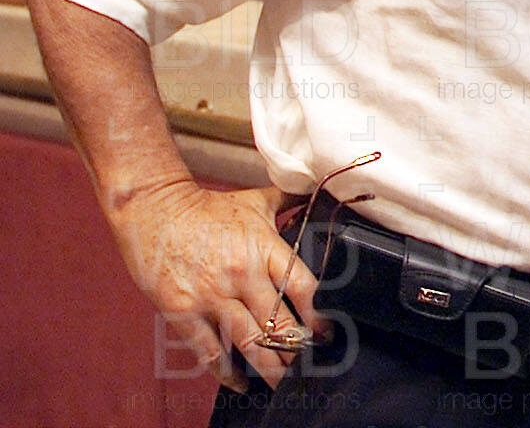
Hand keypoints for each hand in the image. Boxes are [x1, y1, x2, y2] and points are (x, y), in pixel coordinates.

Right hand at [107, 180, 323, 390]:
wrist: (154, 208)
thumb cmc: (207, 206)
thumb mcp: (255, 201)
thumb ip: (289, 201)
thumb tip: (316, 192)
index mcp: (264, 249)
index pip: (303, 288)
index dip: (319, 315)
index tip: (327, 335)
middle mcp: (243, 275)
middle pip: (279, 322)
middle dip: (297, 349)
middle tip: (308, 367)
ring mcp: (212, 295)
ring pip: (250, 341)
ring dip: (269, 366)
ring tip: (282, 382)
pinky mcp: (183, 311)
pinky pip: (209, 350)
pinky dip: (226, 372)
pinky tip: (240, 384)